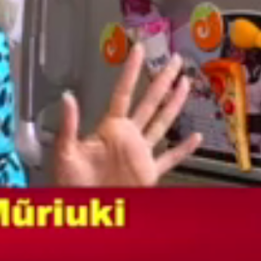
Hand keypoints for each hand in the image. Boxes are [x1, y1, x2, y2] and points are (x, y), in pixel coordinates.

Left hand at [50, 44, 201, 187]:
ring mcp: (140, 153)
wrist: (85, 210)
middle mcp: (128, 136)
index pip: (123, 93)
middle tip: (175, 61)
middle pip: (149, 102)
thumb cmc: (71, 183)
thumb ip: (68, 124)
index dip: (130, 71)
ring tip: (185, 84)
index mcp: (110, 128)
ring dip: (174, 104)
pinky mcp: (149, 173)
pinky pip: (170, 159)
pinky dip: (183, 149)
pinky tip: (195, 137)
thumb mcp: (65, 151)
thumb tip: (67, 96)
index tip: (137, 50)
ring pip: (162, 123)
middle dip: (162, 80)